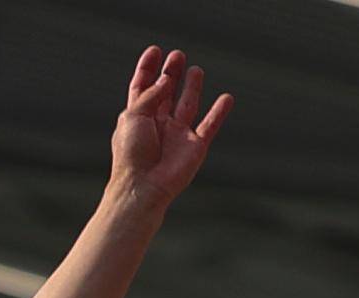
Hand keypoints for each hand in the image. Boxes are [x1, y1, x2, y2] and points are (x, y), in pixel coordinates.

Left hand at [105, 45, 227, 209]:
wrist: (144, 187)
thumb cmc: (131, 154)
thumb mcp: (133, 116)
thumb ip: (150, 94)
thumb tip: (166, 80)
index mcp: (139, 117)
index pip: (143, 87)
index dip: (148, 68)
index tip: (155, 50)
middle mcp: (158, 124)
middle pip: (166, 92)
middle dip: (171, 73)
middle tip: (177, 55)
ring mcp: (177, 135)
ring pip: (188, 105)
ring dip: (192, 87)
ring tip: (196, 70)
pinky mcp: (195, 147)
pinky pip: (210, 125)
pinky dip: (219, 112)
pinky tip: (227, 98)